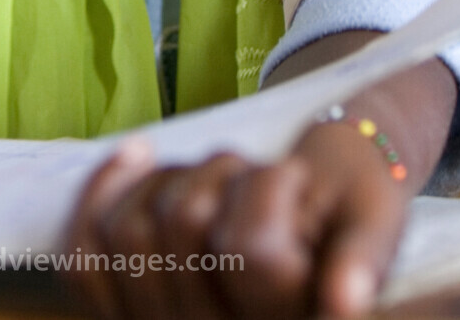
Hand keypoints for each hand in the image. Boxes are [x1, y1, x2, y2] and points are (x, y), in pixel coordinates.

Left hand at [65, 120, 411, 319]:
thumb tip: (345, 305)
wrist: (318, 216)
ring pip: (132, 226)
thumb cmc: (350, 212)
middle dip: (221, 173)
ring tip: (214, 178)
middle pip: (183, 222)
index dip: (272, 187)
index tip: (297, 175)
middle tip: (255, 174)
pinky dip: (105, 189)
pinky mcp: (124, 314)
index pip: (252, 248)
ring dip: (170, 177)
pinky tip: (137, 155)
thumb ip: (360, 262)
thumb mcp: (374, 227)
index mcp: (280, 318)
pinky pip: (85, 254)